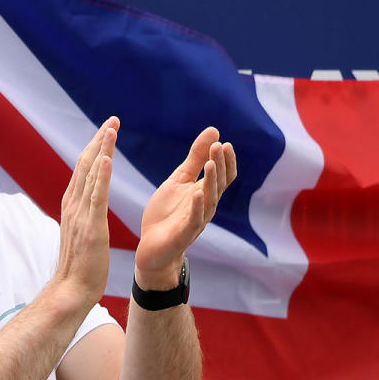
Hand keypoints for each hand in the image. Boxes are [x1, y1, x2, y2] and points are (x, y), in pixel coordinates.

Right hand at [52, 117, 119, 306]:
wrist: (71, 290)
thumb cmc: (80, 266)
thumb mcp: (82, 232)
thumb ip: (84, 214)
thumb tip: (88, 204)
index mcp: (72, 205)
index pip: (83, 169)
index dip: (95, 147)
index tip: (107, 130)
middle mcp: (73, 205)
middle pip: (85, 164)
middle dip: (99, 140)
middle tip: (113, 120)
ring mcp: (80, 214)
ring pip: (90, 174)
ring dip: (101, 149)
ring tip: (111, 128)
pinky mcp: (90, 226)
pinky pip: (96, 196)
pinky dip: (101, 175)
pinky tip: (107, 158)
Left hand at [135, 127, 236, 289]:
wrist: (152, 247)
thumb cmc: (167, 213)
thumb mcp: (179, 180)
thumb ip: (196, 158)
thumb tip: (215, 131)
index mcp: (205, 192)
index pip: (224, 175)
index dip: (226, 160)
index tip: (224, 143)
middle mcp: (205, 206)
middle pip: (219, 184)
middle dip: (220, 165)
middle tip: (219, 147)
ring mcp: (196, 220)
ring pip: (209, 200)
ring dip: (211, 182)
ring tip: (210, 164)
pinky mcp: (183, 234)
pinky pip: (194, 220)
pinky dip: (196, 207)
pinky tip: (197, 193)